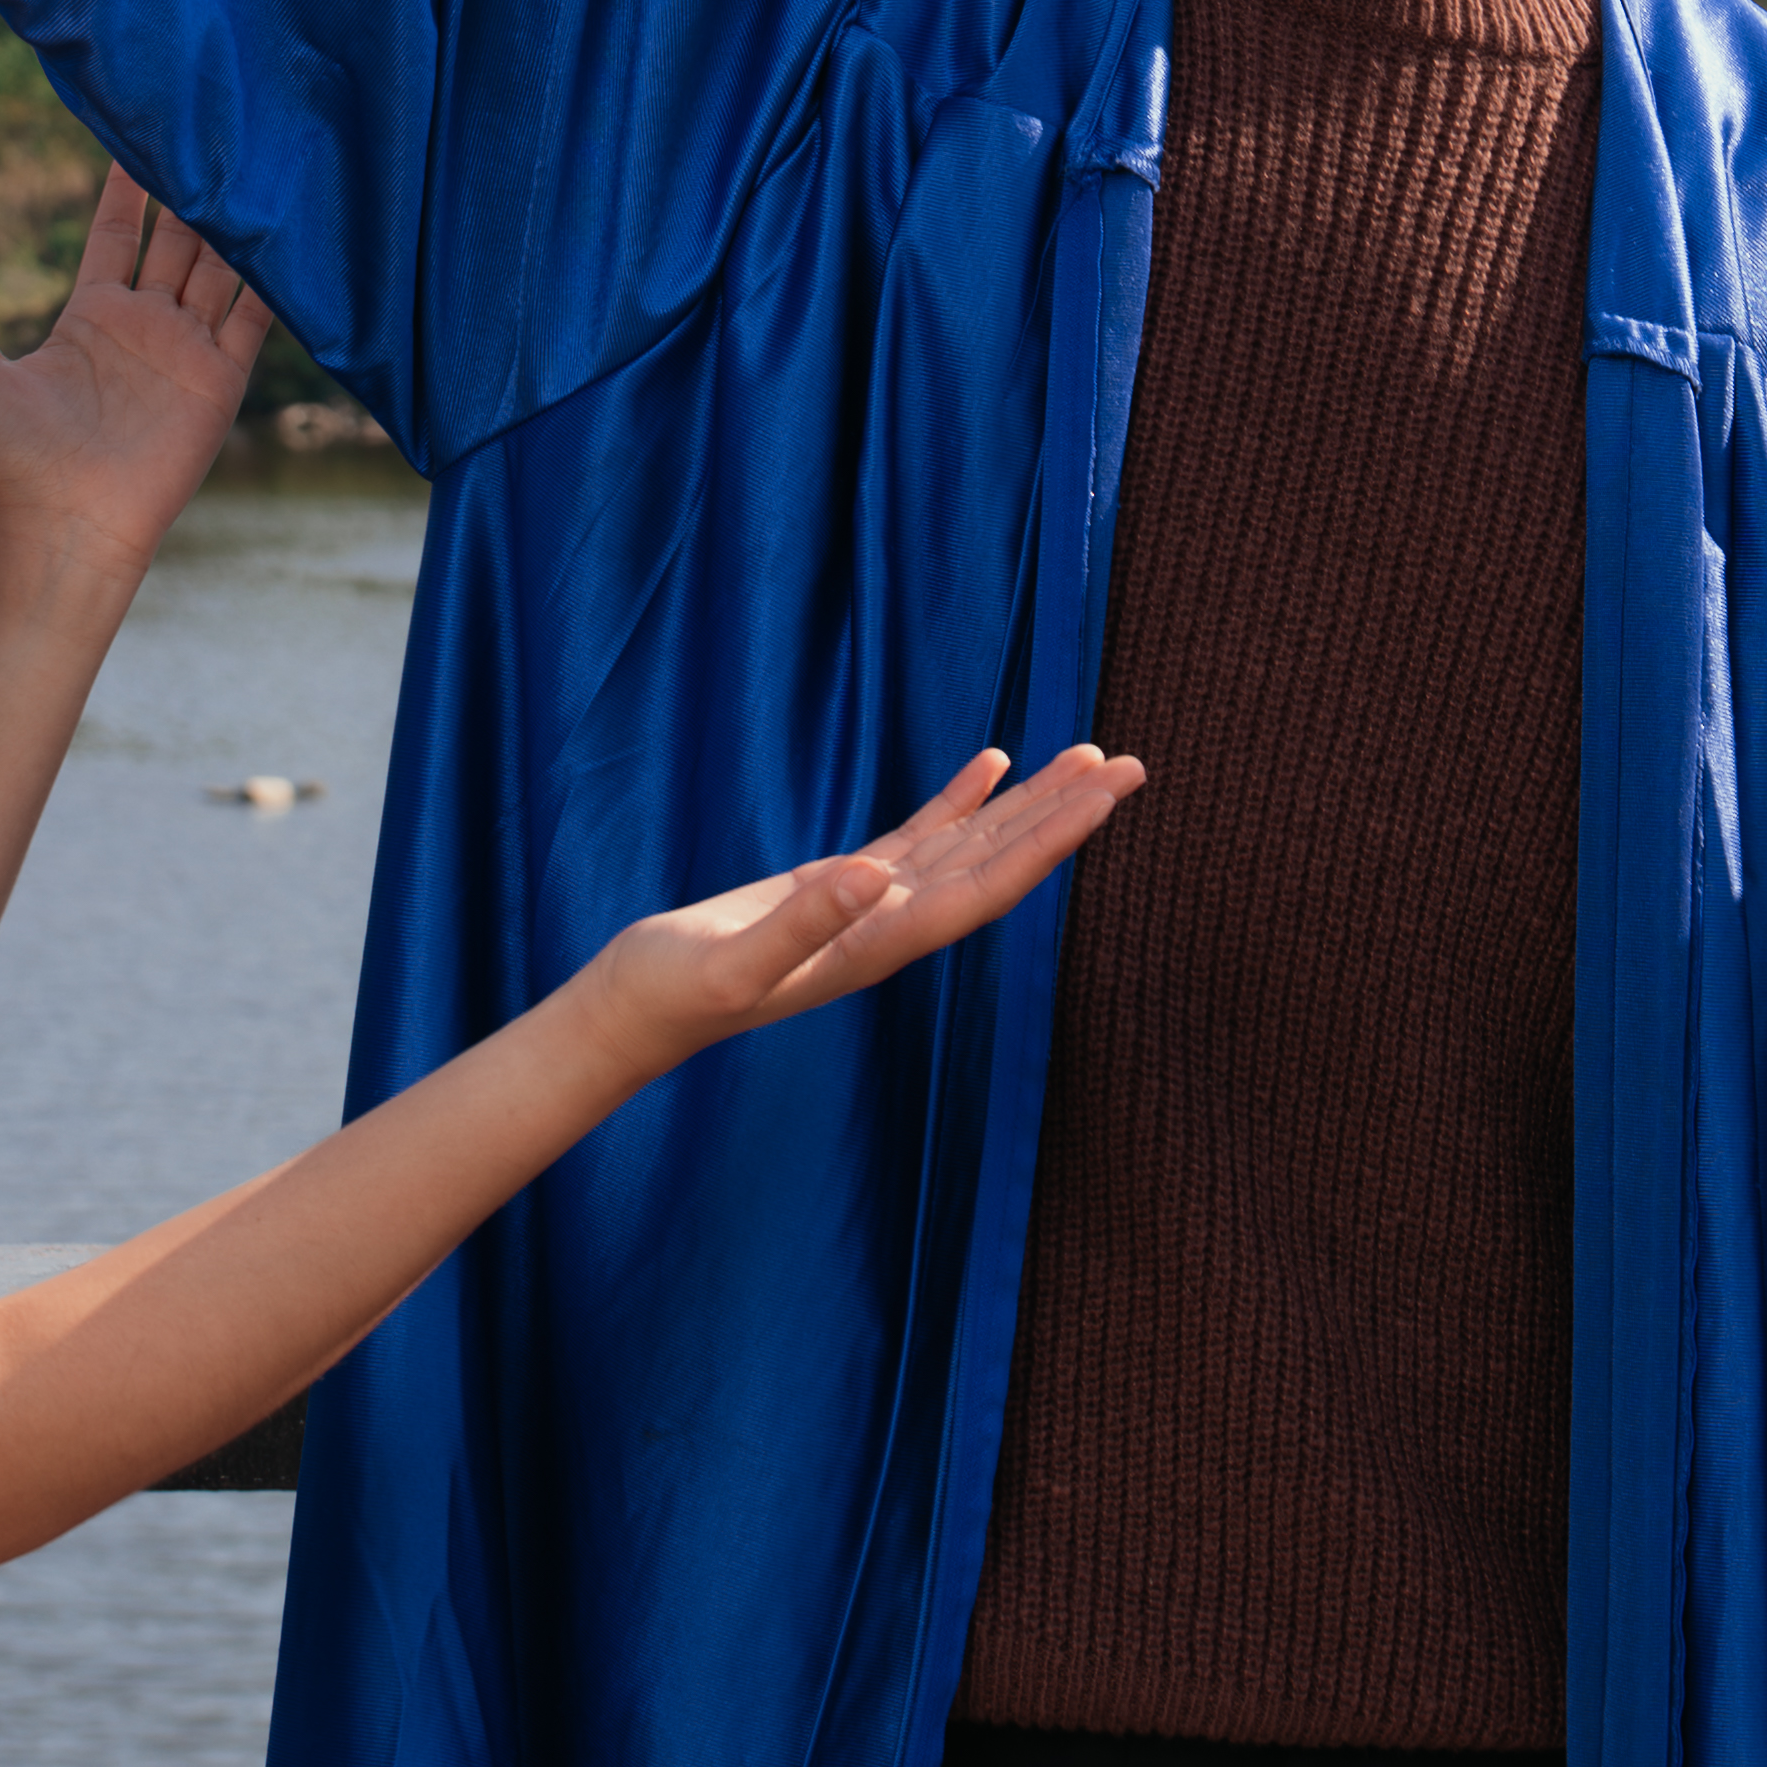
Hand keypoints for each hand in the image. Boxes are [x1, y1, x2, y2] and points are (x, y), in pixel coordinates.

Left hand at [0, 168, 258, 590]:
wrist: (69, 521)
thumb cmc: (15, 456)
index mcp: (91, 314)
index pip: (117, 233)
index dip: (127, 188)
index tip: (137, 134)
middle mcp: (145, 324)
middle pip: (175, 242)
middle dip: (190, 192)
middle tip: (208, 134)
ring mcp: (187, 350)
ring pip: (217, 268)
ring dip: (232, 223)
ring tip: (251, 166)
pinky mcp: (221, 379)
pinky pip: (253, 317)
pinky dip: (269, 278)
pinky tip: (283, 234)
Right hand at [550, 747, 1144, 1074]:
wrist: (635, 1010)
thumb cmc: (676, 992)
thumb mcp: (733, 959)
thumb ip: (802, 923)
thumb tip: (871, 878)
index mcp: (880, 945)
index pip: (986, 888)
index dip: (1048, 842)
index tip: (1102, 797)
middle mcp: (890, 927)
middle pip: (999, 865)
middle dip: (1065, 817)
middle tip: (1131, 765)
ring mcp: (867, 906)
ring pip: (969, 846)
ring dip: (1028, 804)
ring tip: (1086, 756)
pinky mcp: (837, 888)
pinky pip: (919, 838)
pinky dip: (960, 800)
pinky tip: (993, 764)